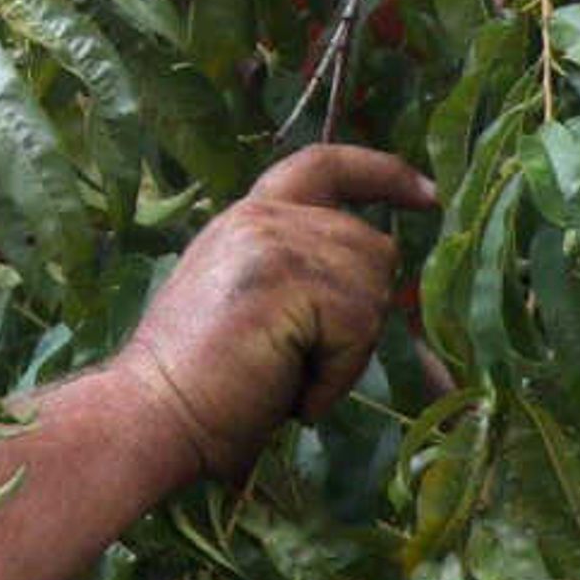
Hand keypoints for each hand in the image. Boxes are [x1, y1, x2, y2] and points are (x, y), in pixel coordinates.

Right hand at [111, 145, 432, 481]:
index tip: (427, 192)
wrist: (152, 413)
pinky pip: (358, 329)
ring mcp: (273, 242)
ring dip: (346, 353)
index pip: (325, 165)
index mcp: (248, 218)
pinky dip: (335, 376)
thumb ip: (301, 270)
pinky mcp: (288, 278)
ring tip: (288, 377)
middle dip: (360, 317)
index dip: (382, 172)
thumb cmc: (200, 383)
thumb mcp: (254, 303)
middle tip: (301, 365)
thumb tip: (374, 278)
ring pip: (373, 290)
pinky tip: (290, 393)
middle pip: (372, 247)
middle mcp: (260, 217)